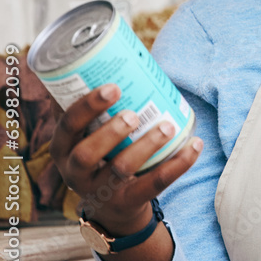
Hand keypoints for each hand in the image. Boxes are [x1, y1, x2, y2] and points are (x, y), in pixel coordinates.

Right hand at [50, 83, 202, 235]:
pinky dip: (178, 164)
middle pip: (86, 153)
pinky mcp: (127, 202)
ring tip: (166, 126)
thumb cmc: (104, 155)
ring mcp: (101, 190)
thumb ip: (100, 107)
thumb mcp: (90, 135)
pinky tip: (196, 144)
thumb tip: (125, 53)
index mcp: (64, 148)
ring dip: (146, 146)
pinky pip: (154, 184)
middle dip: (111, 131)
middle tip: (134, 114)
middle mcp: (76, 172)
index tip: (112, 87)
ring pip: (121, 169)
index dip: (87, 107)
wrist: (111, 207)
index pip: (67, 126)